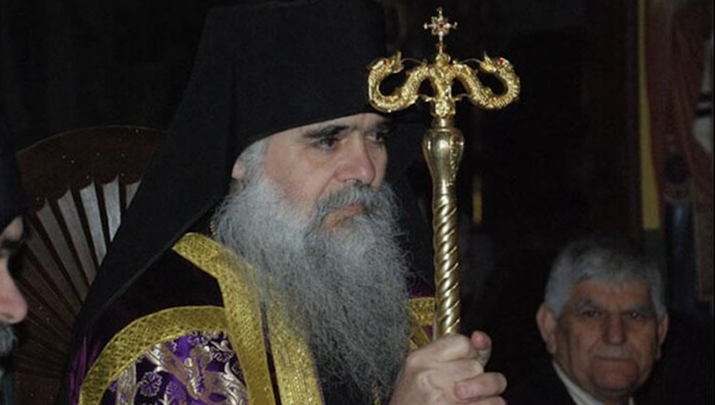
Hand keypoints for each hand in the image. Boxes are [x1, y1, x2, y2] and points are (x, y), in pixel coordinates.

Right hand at [389, 331, 506, 404]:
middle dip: (477, 377)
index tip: (466, 364)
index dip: (471, 354)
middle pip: (477, 366)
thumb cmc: (410, 400)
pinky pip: (492, 403)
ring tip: (474, 399)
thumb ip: (451, 353)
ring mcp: (442, 399)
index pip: (463, 343)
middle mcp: (430, 377)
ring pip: (489, 385)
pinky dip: (491, 404)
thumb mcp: (420, 370)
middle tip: (465, 387)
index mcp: (420, 359)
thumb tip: (480, 338)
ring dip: (488, 394)